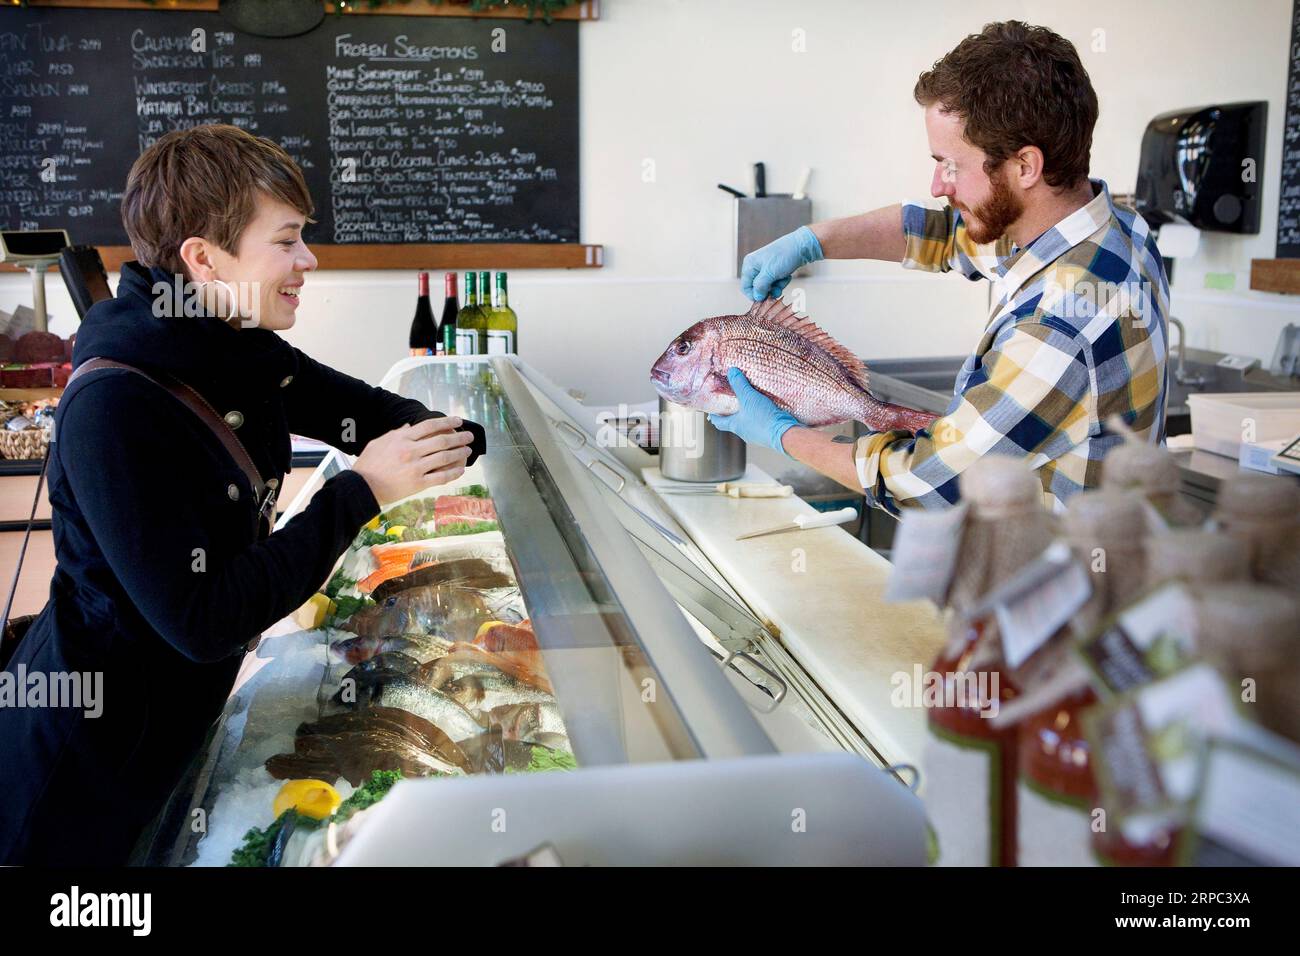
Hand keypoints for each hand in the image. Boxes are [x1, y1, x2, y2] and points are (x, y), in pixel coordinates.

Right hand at [353, 416, 473, 504]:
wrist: (362, 487)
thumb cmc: (368, 464)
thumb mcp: (378, 442)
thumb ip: (396, 434)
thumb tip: (410, 427)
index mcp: (402, 439)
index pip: (429, 426)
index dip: (447, 421)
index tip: (458, 420)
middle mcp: (411, 451)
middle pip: (441, 440)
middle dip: (459, 437)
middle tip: (469, 436)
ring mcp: (415, 468)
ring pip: (444, 458)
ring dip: (459, 453)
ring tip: (468, 450)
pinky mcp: (418, 484)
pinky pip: (440, 477)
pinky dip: (453, 473)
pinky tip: (461, 470)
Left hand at [707, 368, 799, 456]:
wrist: (786, 434)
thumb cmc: (764, 419)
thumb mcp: (749, 397)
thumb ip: (739, 384)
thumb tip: (731, 372)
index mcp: (735, 426)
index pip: (719, 422)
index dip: (714, 416)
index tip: (711, 411)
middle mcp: (745, 433)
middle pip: (734, 422)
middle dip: (732, 413)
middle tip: (732, 402)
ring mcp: (758, 435)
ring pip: (749, 423)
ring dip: (748, 414)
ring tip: (751, 402)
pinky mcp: (770, 434)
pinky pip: (762, 424)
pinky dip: (761, 416)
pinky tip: (767, 408)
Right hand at [740, 225, 823, 299]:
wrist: (802, 246)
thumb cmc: (784, 257)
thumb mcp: (770, 273)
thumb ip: (760, 287)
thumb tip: (756, 297)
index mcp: (749, 265)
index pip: (745, 287)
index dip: (754, 295)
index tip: (765, 298)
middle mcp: (754, 266)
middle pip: (757, 288)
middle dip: (768, 290)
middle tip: (778, 289)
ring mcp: (764, 267)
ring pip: (767, 286)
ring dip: (777, 286)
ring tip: (784, 279)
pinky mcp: (774, 269)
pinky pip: (774, 281)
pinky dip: (781, 281)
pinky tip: (787, 276)